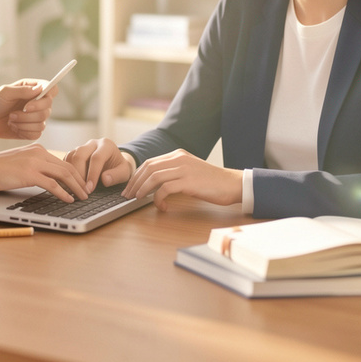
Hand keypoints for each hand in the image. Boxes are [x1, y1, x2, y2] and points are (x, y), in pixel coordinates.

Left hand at [0, 79, 57, 146]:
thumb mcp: (4, 92)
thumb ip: (22, 90)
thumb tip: (40, 89)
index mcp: (32, 89)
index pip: (52, 89)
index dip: (48, 95)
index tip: (30, 104)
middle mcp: (37, 102)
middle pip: (48, 109)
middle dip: (29, 115)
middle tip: (12, 114)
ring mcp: (35, 117)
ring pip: (42, 123)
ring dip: (23, 123)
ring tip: (11, 120)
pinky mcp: (32, 130)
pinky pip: (37, 134)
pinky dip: (24, 132)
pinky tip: (14, 127)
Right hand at [0, 144, 87, 202]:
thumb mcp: (20, 162)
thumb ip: (33, 166)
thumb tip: (45, 178)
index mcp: (38, 150)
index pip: (63, 162)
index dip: (75, 174)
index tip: (81, 184)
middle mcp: (39, 153)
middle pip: (67, 167)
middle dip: (80, 180)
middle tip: (88, 191)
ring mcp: (35, 162)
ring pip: (64, 175)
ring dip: (76, 187)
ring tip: (83, 196)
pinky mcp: (29, 174)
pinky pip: (52, 184)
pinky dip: (63, 193)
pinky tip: (69, 199)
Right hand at [64, 138, 132, 193]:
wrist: (114, 163)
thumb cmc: (119, 168)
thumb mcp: (124, 173)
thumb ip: (116, 176)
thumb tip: (105, 180)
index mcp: (106, 145)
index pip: (96, 158)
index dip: (92, 174)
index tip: (90, 189)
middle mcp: (93, 143)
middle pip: (80, 154)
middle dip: (79, 174)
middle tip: (81, 190)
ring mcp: (82, 147)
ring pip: (71, 156)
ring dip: (71, 174)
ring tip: (75, 188)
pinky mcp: (74, 153)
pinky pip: (66, 160)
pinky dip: (67, 172)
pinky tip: (71, 184)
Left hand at [122, 149, 242, 210]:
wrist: (232, 184)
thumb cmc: (213, 181)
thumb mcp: (191, 171)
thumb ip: (175, 172)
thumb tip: (155, 185)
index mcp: (178, 154)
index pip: (150, 162)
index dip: (137, 175)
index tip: (130, 187)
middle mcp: (179, 158)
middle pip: (148, 168)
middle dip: (135, 182)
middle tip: (127, 195)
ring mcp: (184, 169)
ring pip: (154, 177)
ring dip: (142, 190)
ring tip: (137, 200)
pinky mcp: (188, 181)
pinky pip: (165, 189)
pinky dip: (158, 199)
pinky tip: (162, 207)